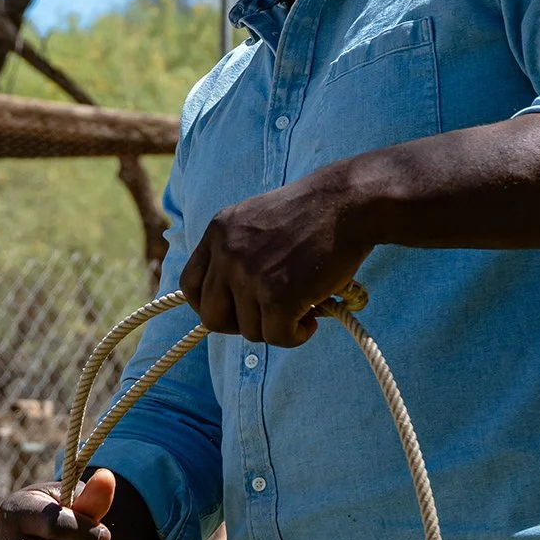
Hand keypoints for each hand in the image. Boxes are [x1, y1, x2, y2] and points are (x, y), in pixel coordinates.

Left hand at [179, 164, 364, 347]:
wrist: (349, 201)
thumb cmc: (313, 213)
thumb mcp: (257, 220)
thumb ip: (235, 252)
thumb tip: (228, 300)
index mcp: (218, 232)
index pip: (190, 285)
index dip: (210, 305)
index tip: (234, 310)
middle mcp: (227, 253)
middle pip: (211, 317)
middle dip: (239, 325)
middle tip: (268, 317)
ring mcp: (249, 275)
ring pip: (248, 331)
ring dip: (275, 327)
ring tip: (302, 307)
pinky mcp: (277, 296)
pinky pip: (276, 337)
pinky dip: (296, 336)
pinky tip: (312, 319)